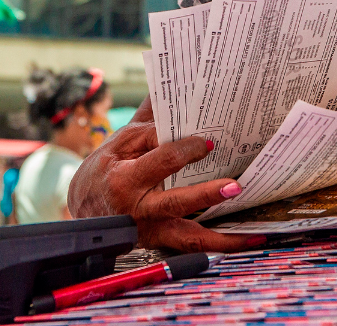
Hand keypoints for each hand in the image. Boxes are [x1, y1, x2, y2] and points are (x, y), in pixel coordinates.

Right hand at [68, 98, 265, 251]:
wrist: (83, 212)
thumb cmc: (104, 171)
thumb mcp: (120, 142)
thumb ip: (149, 121)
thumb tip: (167, 89)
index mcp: (126, 178)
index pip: (162, 161)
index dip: (187, 150)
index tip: (209, 143)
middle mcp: (140, 208)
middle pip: (177, 203)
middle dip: (206, 195)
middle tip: (235, 186)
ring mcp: (152, 230)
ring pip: (189, 239)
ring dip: (222, 238)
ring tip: (253, 233)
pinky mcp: (160, 243)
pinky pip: (192, 247)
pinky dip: (217, 246)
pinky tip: (243, 241)